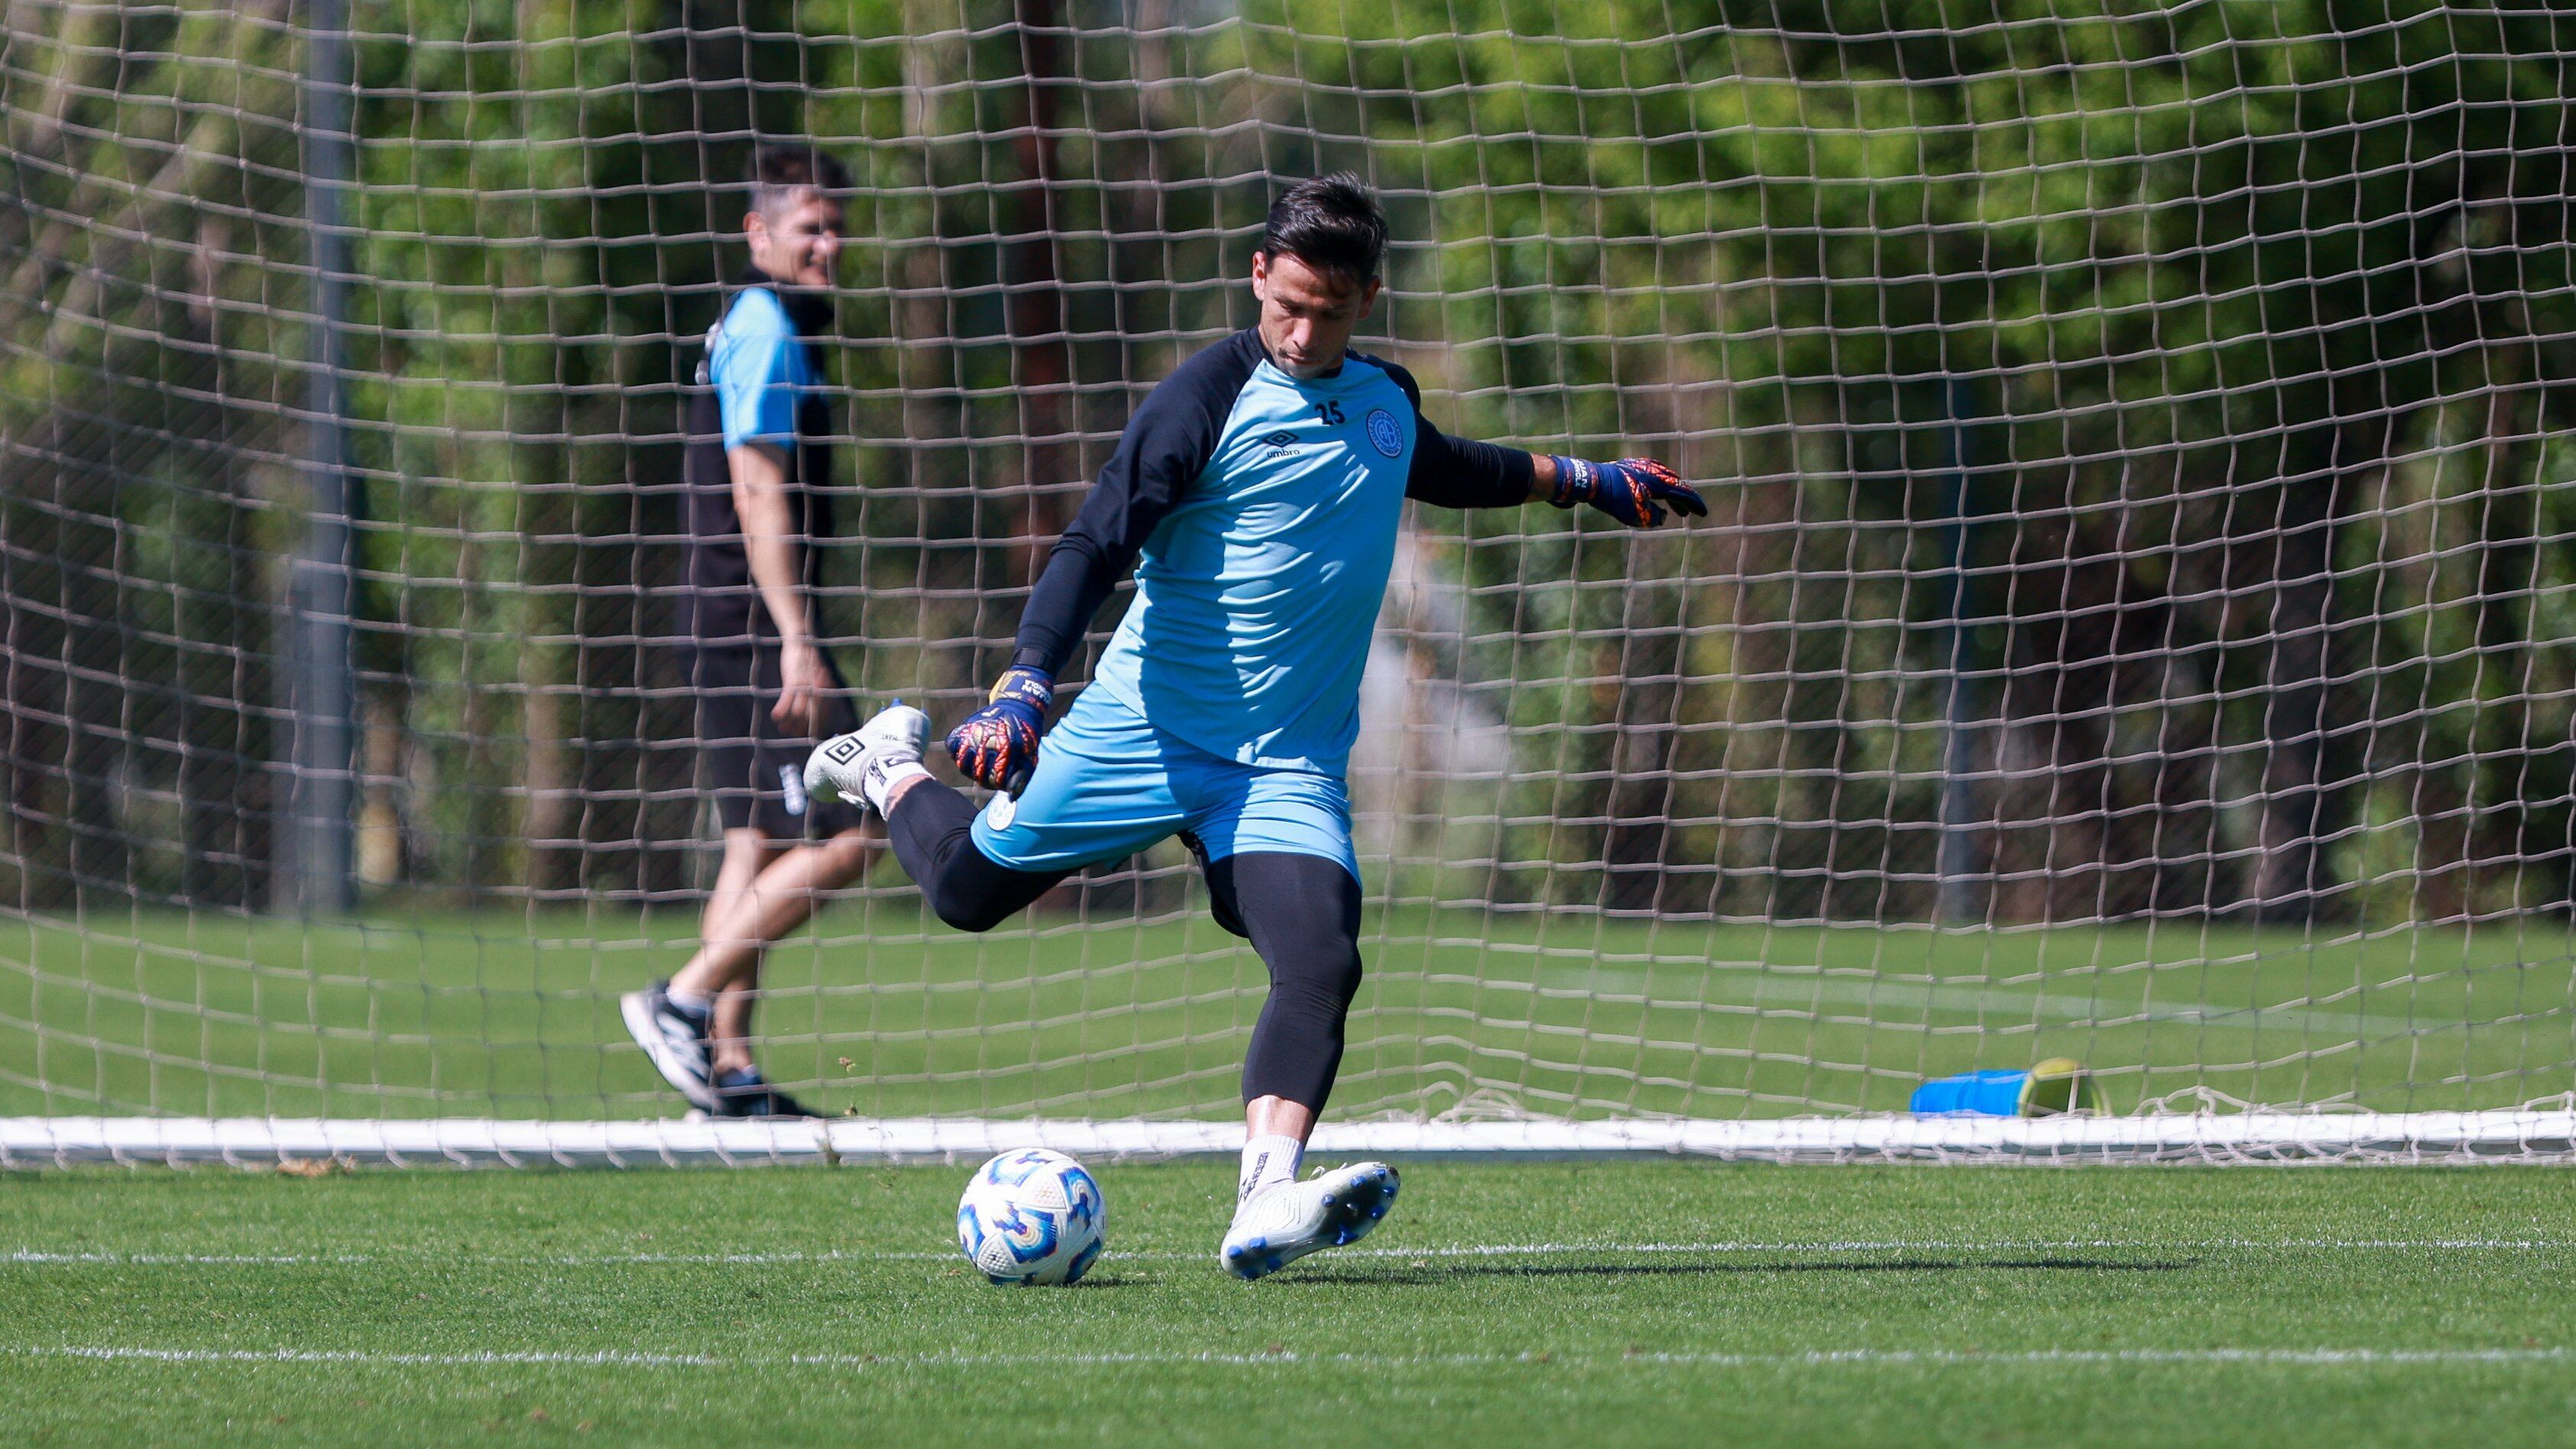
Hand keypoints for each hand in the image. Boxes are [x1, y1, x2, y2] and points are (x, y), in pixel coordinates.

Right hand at [771, 639, 829, 735]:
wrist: (802, 639)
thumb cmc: (808, 659)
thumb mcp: (816, 674)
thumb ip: (819, 688)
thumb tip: (817, 702)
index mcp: (825, 689)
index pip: (824, 713)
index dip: (816, 726)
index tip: (808, 734)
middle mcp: (818, 690)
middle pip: (812, 716)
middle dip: (803, 728)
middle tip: (792, 735)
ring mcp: (806, 686)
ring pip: (800, 712)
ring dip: (790, 723)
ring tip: (782, 729)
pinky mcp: (794, 680)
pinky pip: (787, 699)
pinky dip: (781, 709)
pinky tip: (775, 716)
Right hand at [946, 666, 1052, 794]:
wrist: (1017, 706)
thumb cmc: (1026, 735)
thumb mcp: (1030, 757)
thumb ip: (1022, 779)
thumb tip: (1010, 798)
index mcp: (1006, 747)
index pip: (996, 780)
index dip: (1000, 785)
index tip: (1003, 780)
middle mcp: (987, 739)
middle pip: (977, 775)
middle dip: (985, 779)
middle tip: (992, 774)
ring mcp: (972, 732)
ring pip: (962, 764)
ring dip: (970, 770)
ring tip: (981, 766)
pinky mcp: (963, 727)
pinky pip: (952, 747)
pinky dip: (957, 753)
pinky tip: (969, 754)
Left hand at [1546, 456, 1706, 528]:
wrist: (1591, 480)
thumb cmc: (1615, 499)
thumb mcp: (1638, 516)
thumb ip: (1655, 518)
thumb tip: (1662, 515)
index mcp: (1660, 482)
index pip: (1683, 493)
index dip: (1694, 503)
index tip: (1704, 513)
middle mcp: (1654, 472)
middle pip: (1674, 485)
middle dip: (1682, 500)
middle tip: (1687, 513)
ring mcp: (1641, 467)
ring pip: (1662, 481)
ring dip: (1669, 495)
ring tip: (1672, 508)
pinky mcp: (1629, 467)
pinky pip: (1650, 477)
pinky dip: (1656, 488)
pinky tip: (1653, 494)